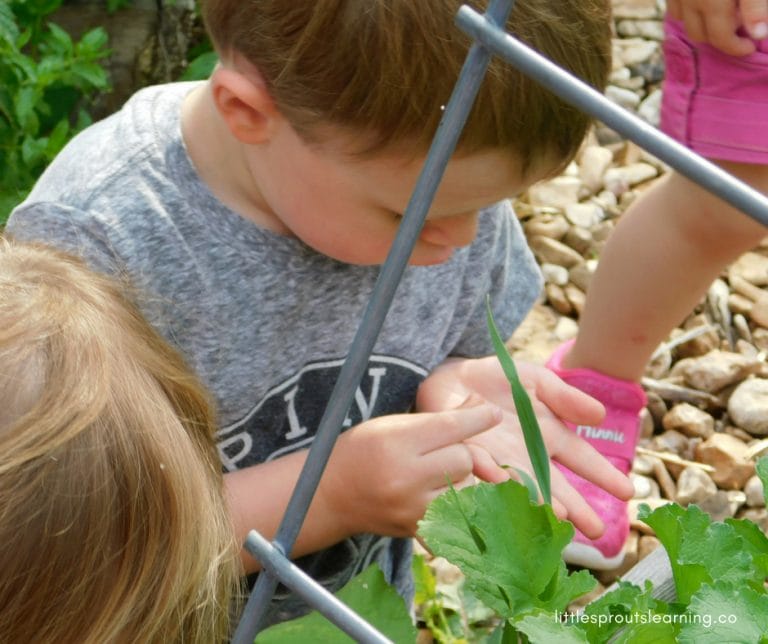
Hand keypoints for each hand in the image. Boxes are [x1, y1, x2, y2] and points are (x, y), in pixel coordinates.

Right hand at [318, 396, 501, 537]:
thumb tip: (485, 411)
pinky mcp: (414, 530)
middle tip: (444, 450)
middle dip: (461, 451)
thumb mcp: (394, 424)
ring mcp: (411, 507)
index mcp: (397, 442)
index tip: (493, 414)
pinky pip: (455, 522)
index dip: (478, 418)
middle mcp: (405, 476)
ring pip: (464, 489)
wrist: (331, 492)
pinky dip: (457, 512)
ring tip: (440, 475)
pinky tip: (447, 503)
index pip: (452, 427)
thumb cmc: (364, 449)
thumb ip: (439, 420)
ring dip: (461, 480)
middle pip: (463, 459)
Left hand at [416, 357, 634, 539]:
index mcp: (549, 436)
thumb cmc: (498, 379)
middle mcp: (528, 456)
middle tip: (597, 531)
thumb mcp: (536, 380)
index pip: (581, 458)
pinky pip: (483, 468)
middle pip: (556, 485)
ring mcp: (500, 460)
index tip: (628, 493)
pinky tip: (506, 485)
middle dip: (577, 507)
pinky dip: (494, 475)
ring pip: (524, 485)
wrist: (453, 378)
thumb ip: (564, 396)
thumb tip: (600, 416)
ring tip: (560, 517)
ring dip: (540, 501)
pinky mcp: (471, 458)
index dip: (603, 474)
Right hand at [667, 0, 767, 54]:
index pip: (720, 37)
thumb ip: (755, 7)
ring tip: (722, 11)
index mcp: (712, 2)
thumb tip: (759, 35)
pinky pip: (675, 4)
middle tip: (738, 25)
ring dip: (701, 22)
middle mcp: (690, 0)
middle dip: (718, 37)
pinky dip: (688, 8)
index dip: (736, 47)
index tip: (750, 46)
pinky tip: (706, 0)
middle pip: (698, 33)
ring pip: (683, 19)